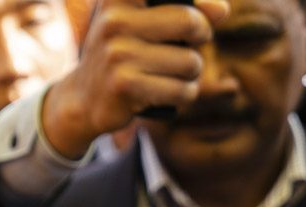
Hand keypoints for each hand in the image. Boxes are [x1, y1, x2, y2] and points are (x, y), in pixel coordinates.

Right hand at [40, 0, 228, 157]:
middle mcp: (114, 19)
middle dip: (201, 38)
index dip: (199, 2)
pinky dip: (184, 95)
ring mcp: (117, 54)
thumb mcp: (144, 21)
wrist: (83, 98)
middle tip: (188, 45)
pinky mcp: (124, 86)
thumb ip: (186, 7)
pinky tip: (168, 94)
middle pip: (191, 22)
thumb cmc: (125, 53)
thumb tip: (222, 12)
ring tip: (172, 75)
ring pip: (190, 62)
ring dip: (191, 73)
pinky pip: (182, 90)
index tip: (212, 10)